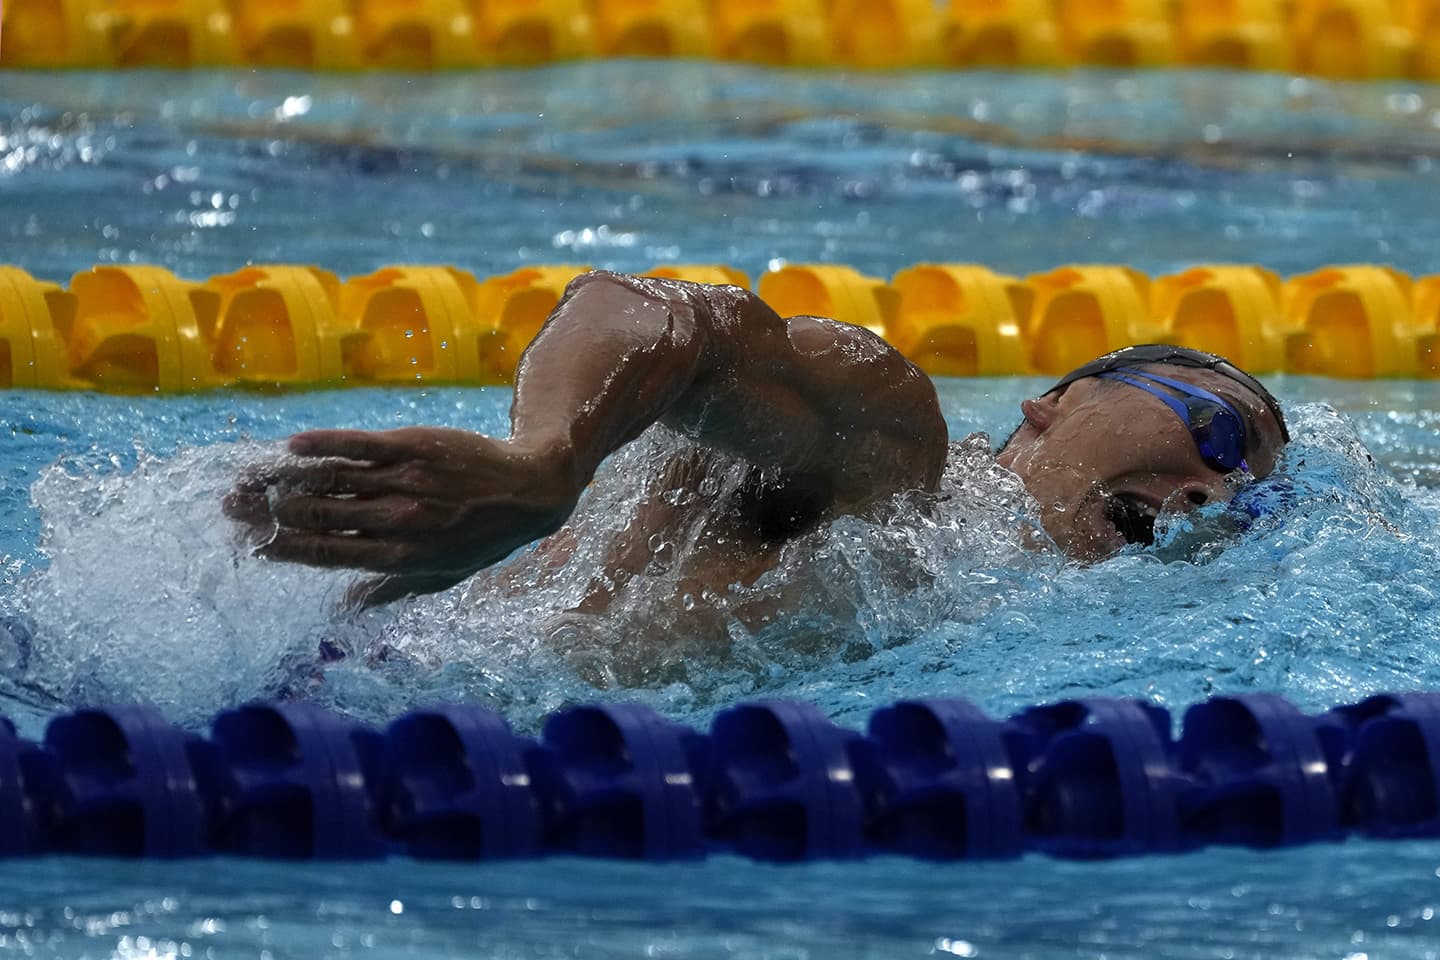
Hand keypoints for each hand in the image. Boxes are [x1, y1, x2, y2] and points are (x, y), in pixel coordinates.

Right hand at [224, 427, 582, 607]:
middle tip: (229, 506)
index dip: (284, 549)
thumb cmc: (483, 538)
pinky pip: (360, 445)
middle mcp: (399, 520)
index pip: (328, 554)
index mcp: (400, 557)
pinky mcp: (413, 446)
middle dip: (269, 513)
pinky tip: (291, 447)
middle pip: (319, 516)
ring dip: (282, 479)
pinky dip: (324, 445)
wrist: (529, 488)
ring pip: (331, 480)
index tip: (250, 544)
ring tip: (246, 478)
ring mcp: (405, 480)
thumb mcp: (441, 576)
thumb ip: (389, 590)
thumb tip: (344, 608)